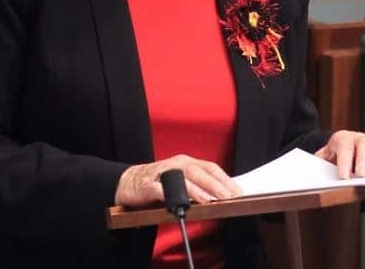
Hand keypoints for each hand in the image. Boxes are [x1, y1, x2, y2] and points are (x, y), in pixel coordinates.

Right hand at [114, 154, 241, 206]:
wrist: (127, 182)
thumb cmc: (157, 182)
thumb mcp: (180, 180)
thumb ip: (198, 185)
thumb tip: (222, 195)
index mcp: (185, 162)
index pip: (209, 167)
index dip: (225, 179)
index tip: (238, 191)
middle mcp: (175, 164)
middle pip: (199, 171)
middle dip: (216, 184)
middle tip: (229, 196)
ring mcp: (161, 173)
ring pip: (184, 178)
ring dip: (199, 189)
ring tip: (211, 200)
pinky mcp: (148, 185)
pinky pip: (163, 189)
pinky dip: (175, 195)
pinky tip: (184, 203)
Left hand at [314, 130, 364, 178]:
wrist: (342, 157)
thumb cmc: (333, 160)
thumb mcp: (323, 161)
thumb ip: (320, 167)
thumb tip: (315, 177)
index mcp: (342, 138)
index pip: (344, 145)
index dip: (344, 161)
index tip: (344, 177)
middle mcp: (360, 139)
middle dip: (364, 160)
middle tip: (362, 176)